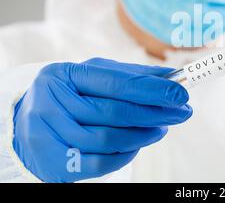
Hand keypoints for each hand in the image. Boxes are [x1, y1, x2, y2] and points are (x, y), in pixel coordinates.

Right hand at [13, 58, 191, 181]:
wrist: (30, 123)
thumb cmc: (71, 96)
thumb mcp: (96, 77)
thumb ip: (131, 76)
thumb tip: (171, 76)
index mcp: (65, 74)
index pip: (116, 82)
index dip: (152, 89)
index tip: (181, 94)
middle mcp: (52, 102)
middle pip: (114, 111)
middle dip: (154, 113)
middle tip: (181, 113)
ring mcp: (48, 133)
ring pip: (108, 138)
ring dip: (143, 135)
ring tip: (161, 129)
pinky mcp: (53, 162)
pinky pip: (100, 163)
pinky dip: (125, 155)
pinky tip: (138, 145)